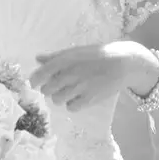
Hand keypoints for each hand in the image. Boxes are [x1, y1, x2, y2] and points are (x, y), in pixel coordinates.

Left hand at [30, 42, 152, 113]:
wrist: (124, 63)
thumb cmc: (98, 55)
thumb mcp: (76, 51)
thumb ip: (56, 56)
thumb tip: (38, 58)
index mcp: (64, 60)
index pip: (39, 75)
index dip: (35, 81)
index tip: (37, 83)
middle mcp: (69, 74)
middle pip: (47, 90)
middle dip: (50, 89)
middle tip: (59, 85)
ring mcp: (79, 87)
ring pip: (57, 100)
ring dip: (61, 97)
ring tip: (71, 91)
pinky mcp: (89, 99)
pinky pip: (71, 107)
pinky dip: (73, 104)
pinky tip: (80, 97)